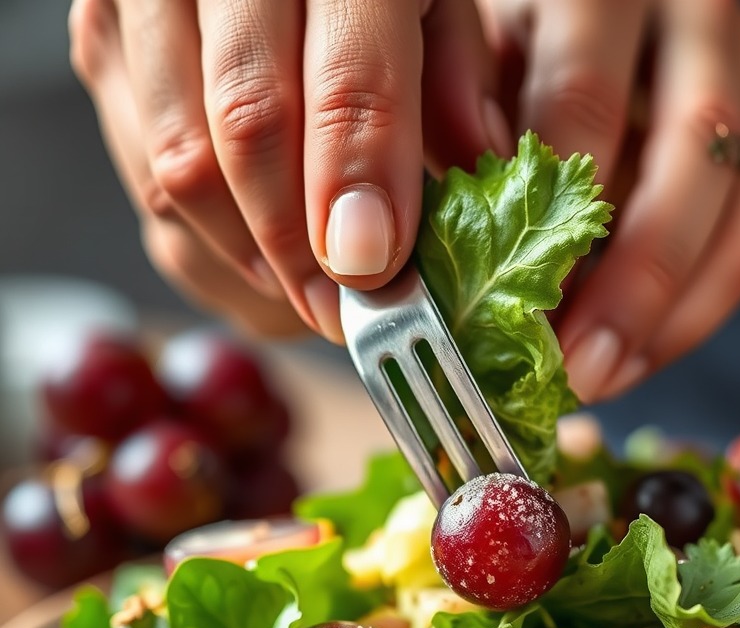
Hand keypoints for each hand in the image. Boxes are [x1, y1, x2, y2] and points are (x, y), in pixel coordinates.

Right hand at [68, 0, 512, 340]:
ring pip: (179, 161)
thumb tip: (466, 186)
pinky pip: (140, 168)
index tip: (375, 275)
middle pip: (248, 127)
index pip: (347, 83)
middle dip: (300, 245)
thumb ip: (460, 79)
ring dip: (249, 254)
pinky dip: (202, 233)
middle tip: (342, 312)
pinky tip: (259, 252)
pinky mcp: (107, 37)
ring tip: (306, 290)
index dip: (359, 191)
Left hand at [477, 0, 739, 402]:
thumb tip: (443, 222)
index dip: (553, 220)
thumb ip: (450, 121)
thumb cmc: (495, 56)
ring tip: (607, 376)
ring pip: (736, 192)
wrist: (578, 31)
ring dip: (670, 303)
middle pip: (689, 146)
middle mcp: (683, 5)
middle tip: (577, 366)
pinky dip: (700, 302)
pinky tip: (644, 352)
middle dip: (633, 277)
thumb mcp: (452, 65)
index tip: (517, 312)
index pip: (582, 99)